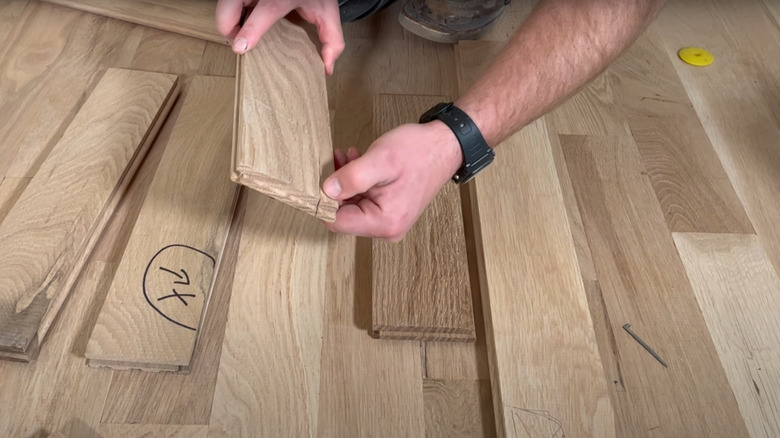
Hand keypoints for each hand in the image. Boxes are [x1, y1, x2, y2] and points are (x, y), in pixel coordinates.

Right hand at [216, 0, 344, 73]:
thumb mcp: (327, 12)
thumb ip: (332, 40)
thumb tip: (328, 67)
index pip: (263, 12)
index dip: (250, 31)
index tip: (240, 47)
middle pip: (228, 10)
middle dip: (230, 31)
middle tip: (241, 44)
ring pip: (223, 6)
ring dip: (229, 21)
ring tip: (243, 31)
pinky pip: (226, 2)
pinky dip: (230, 12)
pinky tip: (244, 16)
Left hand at [323, 121, 462, 240]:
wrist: (445, 146)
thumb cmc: (418, 152)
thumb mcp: (380, 160)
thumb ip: (352, 177)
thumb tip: (325, 191)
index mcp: (384, 222)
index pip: (337, 222)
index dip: (324, 200)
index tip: (322, 178)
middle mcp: (386, 229)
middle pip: (344, 215)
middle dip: (336, 189)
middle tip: (338, 160)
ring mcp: (389, 222)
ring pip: (352, 206)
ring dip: (346, 183)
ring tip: (348, 157)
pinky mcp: (390, 211)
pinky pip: (363, 201)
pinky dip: (357, 183)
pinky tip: (357, 163)